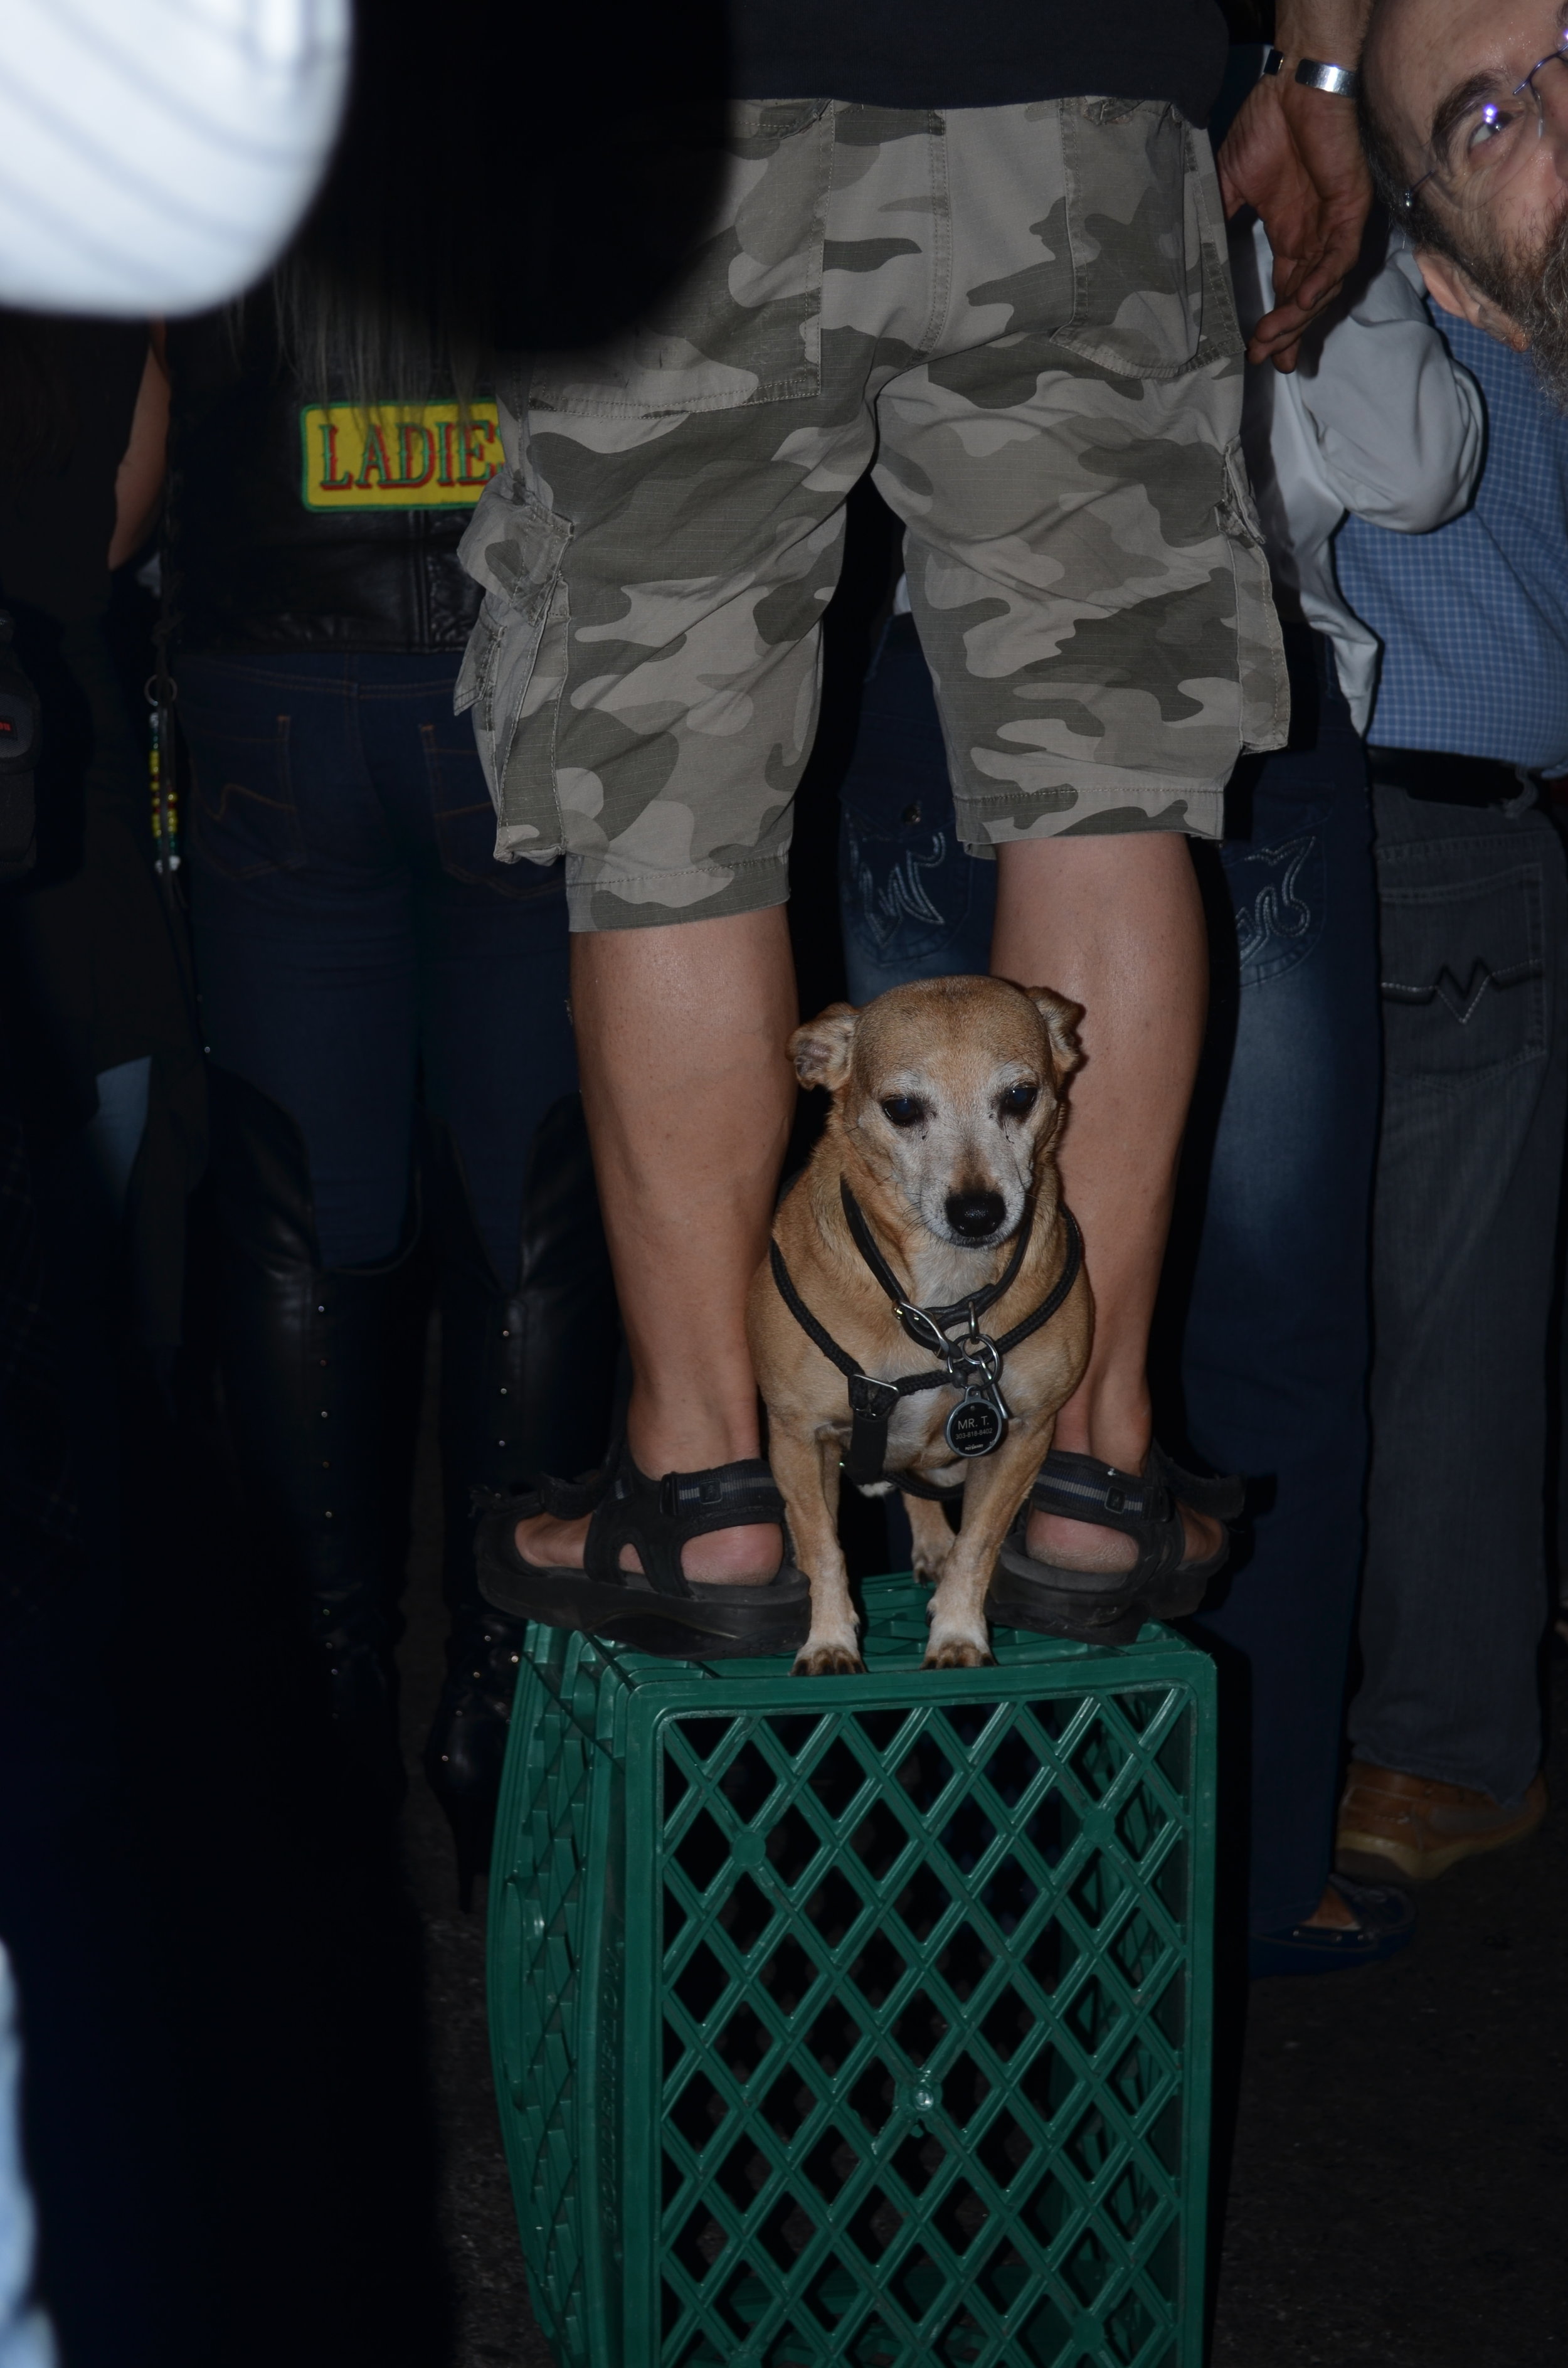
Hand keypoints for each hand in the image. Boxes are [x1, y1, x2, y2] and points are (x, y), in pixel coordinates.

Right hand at [1217, 67, 1371, 368]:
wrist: (1296, 87)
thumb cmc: (1266, 127)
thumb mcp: (1229, 184)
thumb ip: (1217, 222)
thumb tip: (1190, 259)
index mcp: (1289, 231)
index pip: (1286, 289)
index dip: (1276, 324)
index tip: (1255, 353)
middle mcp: (1314, 235)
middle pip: (1305, 298)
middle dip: (1286, 331)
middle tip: (1264, 358)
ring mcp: (1334, 224)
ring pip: (1323, 285)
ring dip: (1299, 315)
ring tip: (1272, 338)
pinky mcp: (1350, 209)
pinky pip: (1341, 255)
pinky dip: (1323, 280)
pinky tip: (1304, 300)